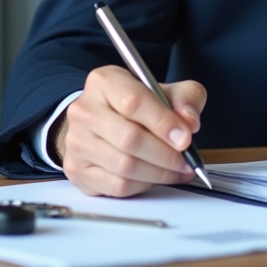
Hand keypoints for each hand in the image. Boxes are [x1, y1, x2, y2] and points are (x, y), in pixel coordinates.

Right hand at [53, 65, 206, 196]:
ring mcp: (77, 141)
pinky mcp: (77, 169)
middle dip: (166, 154)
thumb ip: (186, 98)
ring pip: (125, 166)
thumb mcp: (167, 91)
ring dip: (159, 173)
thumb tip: (189, 122)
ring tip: (177, 170)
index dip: (163, 122)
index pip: (134, 102)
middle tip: (185, 160)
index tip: (185, 138)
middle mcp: (85, 110)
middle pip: (130, 139)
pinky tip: (155, 177)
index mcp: (105, 81)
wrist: (104, 121)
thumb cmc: (138, 106)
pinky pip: (117, 185)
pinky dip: (143, 185)